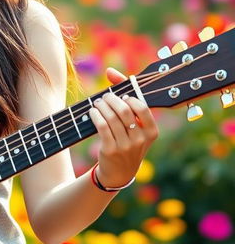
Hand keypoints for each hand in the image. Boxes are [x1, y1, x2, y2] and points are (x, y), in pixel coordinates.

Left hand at [88, 67, 158, 188]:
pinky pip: (102, 126)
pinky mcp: (110, 150)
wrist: (120, 172)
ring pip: (111, 118)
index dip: (130, 98)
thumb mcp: (135, 125)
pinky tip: (92, 111)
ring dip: (101, 106)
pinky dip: (95, 115)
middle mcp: (141, 140)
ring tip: (97, 103)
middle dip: (112, 99)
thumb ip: (126, 96)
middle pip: (124, 111)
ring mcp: (126, 146)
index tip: (122, 97)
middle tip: (105, 97)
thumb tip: (110, 71)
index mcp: (152, 132)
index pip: (143, 108)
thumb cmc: (128, 140)